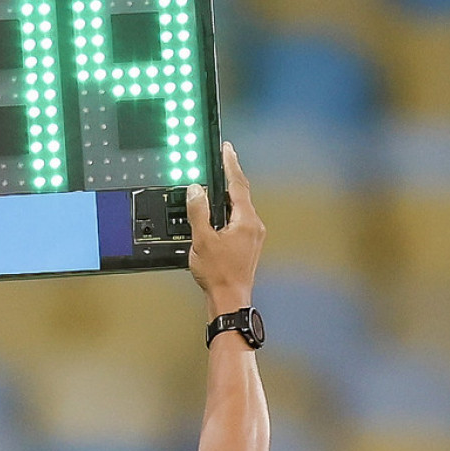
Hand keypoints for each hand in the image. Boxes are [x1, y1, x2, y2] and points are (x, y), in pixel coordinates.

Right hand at [188, 141, 263, 314]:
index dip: (230, 164)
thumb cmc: (219, 276)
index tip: (227, 149)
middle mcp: (254, 226)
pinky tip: (220, 212)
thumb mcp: (202, 240)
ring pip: (241, 207)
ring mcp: (254, 237)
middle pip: (241, 194)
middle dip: (230, 176)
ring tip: (217, 184)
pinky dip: (229, 210)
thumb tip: (195, 190)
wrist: (229, 301)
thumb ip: (198, 211)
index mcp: (246, 221)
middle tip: (222, 160)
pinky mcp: (249, 245)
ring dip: (228, 194)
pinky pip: (240, 219)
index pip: (238, 184)